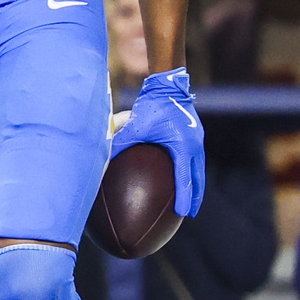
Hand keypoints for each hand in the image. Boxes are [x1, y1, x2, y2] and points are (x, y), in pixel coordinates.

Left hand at [110, 67, 205, 217]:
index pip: (185, 179)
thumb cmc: (151, 105)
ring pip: (198, 169)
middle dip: (194, 197)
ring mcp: (198, 140)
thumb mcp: (135, 126)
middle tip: (189, 214)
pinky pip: (194, 158)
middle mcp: (195, 145)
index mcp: (183, 146)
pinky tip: (181, 175)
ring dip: (195, 185)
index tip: (183, 214)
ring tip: (190, 200)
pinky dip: (190, 170)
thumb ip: (120, 143)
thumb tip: (101, 160)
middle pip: (198, 178)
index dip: (184, 198)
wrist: (168, 84)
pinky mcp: (195, 134)